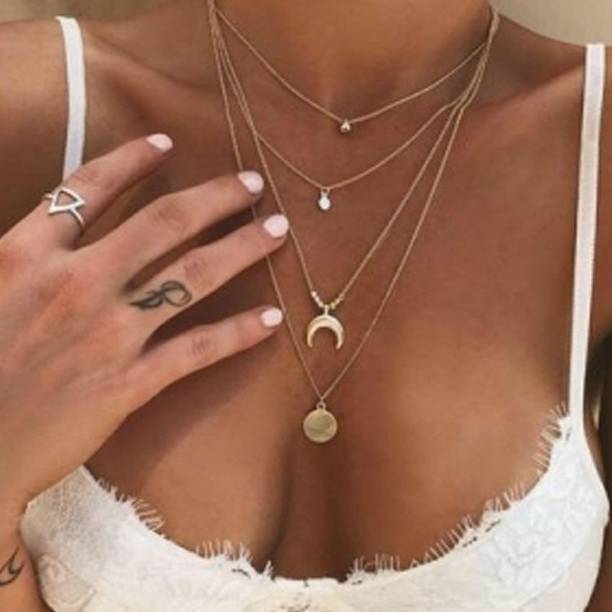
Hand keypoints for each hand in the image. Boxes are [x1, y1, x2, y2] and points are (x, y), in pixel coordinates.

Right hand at [0, 133, 287, 525]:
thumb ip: (16, 254)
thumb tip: (45, 222)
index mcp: (26, 256)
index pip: (87, 189)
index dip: (131, 160)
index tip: (167, 142)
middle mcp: (75, 284)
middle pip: (163, 222)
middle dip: (215, 197)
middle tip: (254, 183)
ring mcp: (108, 333)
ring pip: (192, 276)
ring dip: (242, 248)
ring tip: (277, 231)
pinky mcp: (129, 382)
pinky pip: (196, 348)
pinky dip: (238, 333)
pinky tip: (271, 319)